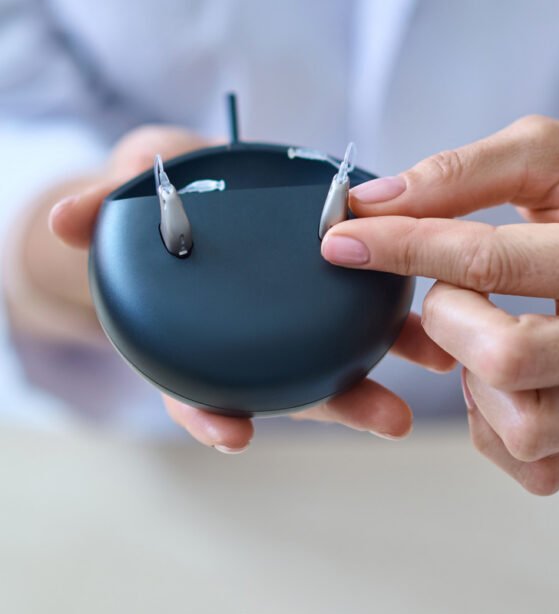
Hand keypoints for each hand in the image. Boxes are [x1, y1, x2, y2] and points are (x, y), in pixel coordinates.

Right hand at [42, 126, 452, 450]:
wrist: (194, 179)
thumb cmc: (159, 191)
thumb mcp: (128, 190)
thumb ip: (103, 207)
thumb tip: (64, 220)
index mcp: (201, 327)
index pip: (200, 383)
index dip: (212, 411)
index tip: (235, 433)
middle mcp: (253, 331)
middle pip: (292, 380)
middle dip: (339, 403)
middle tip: (387, 420)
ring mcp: (294, 309)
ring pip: (341, 347)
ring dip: (392, 359)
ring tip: (439, 362)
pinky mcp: (333, 275)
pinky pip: (368, 299)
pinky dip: (403, 312)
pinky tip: (441, 311)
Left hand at [320, 116, 558, 493]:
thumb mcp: (549, 152)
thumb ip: (461, 174)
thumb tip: (372, 206)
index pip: (490, 263)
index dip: (401, 247)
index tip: (342, 239)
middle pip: (506, 361)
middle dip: (444, 320)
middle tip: (449, 290)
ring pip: (519, 427)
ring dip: (469, 378)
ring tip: (480, 330)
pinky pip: (532, 465)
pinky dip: (490, 423)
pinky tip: (493, 374)